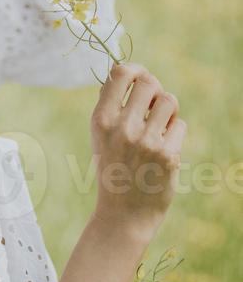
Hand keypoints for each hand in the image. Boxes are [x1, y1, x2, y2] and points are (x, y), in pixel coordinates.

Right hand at [90, 61, 186, 237]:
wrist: (124, 213)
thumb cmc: (113, 169)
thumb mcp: (100, 137)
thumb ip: (110, 105)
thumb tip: (122, 70)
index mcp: (101, 121)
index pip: (121, 73)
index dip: (135, 69)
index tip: (140, 77)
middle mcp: (122, 128)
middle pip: (150, 82)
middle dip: (154, 90)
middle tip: (152, 107)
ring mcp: (146, 141)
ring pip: (170, 101)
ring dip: (168, 111)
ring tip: (158, 129)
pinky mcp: (167, 154)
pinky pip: (180, 125)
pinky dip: (175, 134)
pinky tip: (163, 151)